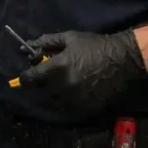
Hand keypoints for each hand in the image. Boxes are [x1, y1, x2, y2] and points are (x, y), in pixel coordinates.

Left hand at [17, 30, 146, 115]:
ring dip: (52, 95)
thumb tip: (30, 45)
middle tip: (45, 79)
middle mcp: (64, 86)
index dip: (25, 77)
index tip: (26, 76)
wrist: (123, 59)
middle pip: (41, 92)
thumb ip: (48, 41)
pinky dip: (67, 103)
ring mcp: (75, 99)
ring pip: (54, 102)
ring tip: (59, 87)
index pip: (31, 78)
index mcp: (58, 67)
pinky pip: (69, 109)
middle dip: (40, 85)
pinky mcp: (87, 107)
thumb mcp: (71, 38)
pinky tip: (72, 94)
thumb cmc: (95, 45)